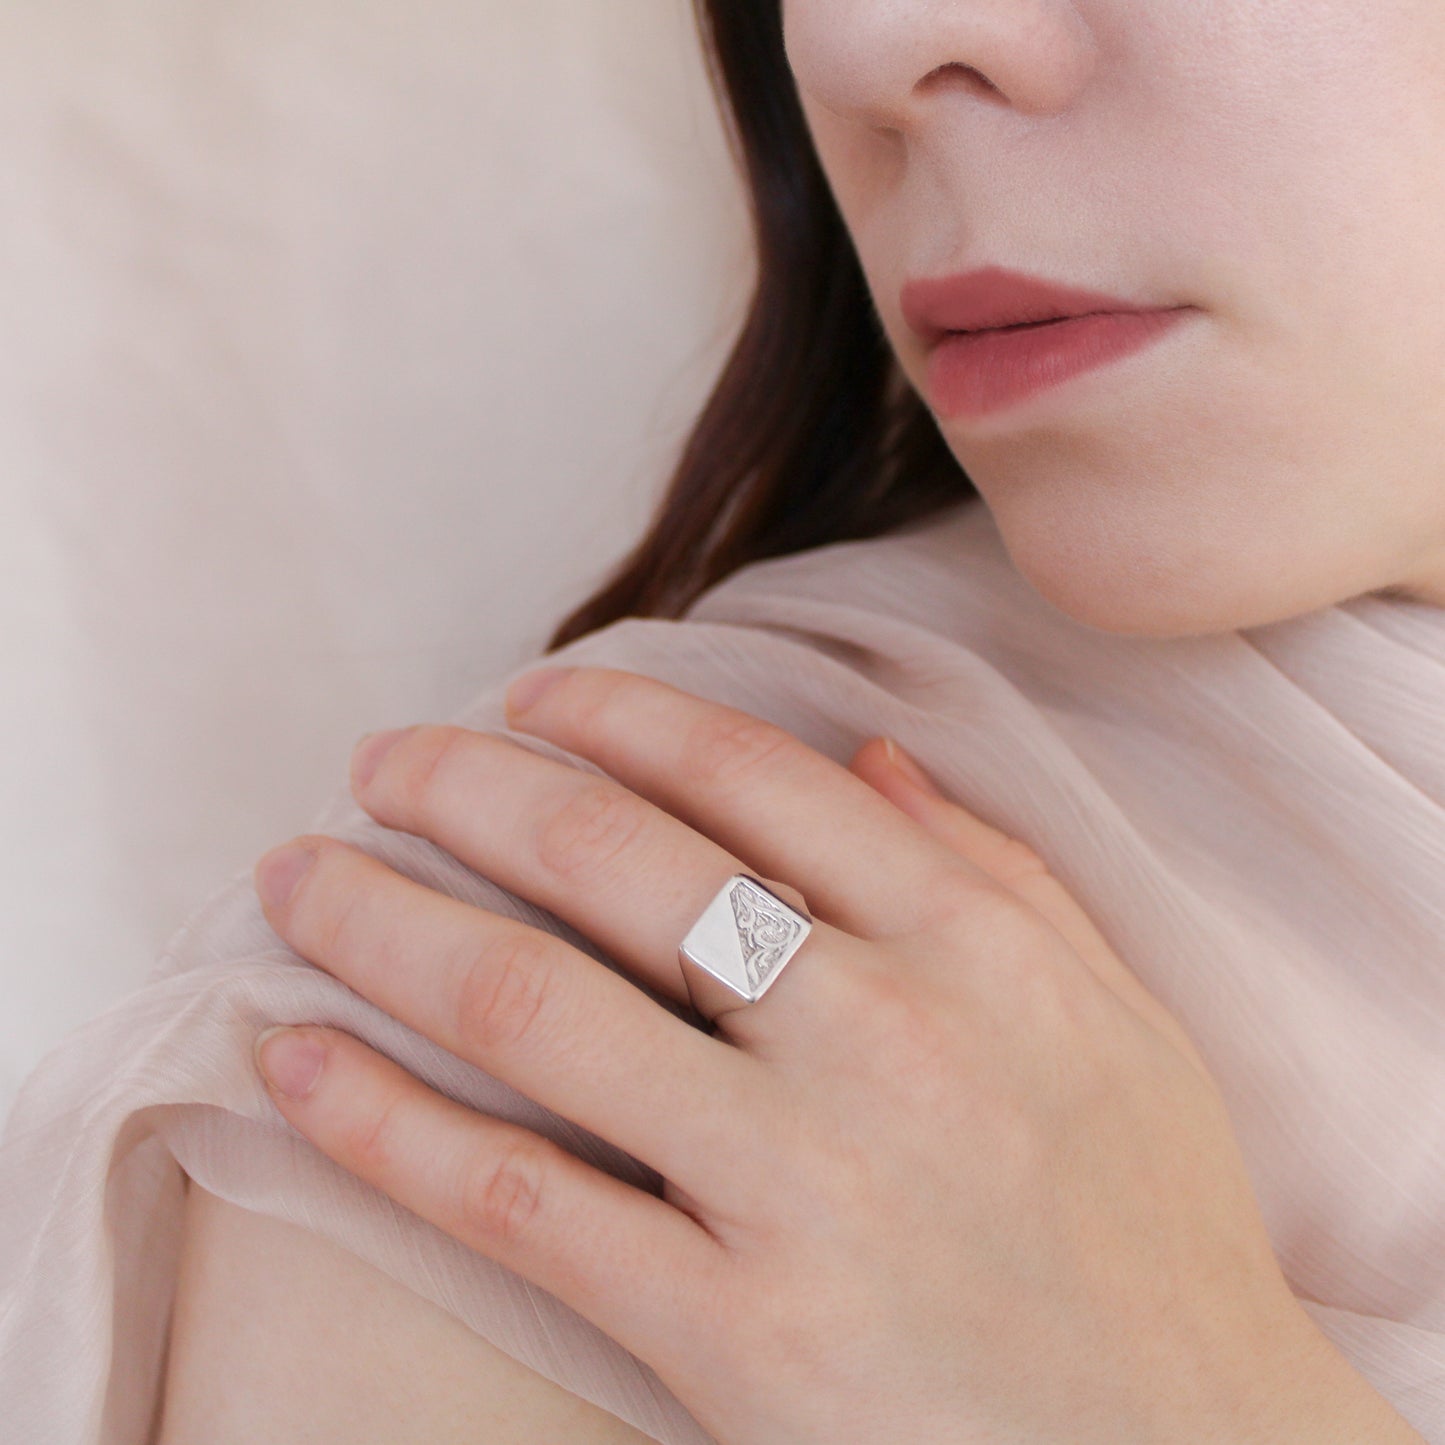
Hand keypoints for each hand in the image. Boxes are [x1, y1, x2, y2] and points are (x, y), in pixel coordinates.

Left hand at [248, 665, 1322, 1444]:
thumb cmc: (1155, 1229)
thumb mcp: (1120, 1018)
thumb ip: (999, 869)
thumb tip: (870, 752)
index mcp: (973, 945)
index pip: (754, 780)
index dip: (618, 715)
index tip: (531, 694)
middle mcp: (880, 1034)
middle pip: (620, 864)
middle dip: (470, 788)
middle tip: (380, 759)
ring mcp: (799, 1183)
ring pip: (537, 1010)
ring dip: (384, 926)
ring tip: (296, 878)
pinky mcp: (734, 1332)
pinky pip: (521, 1202)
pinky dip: (383, 1125)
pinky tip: (292, 1065)